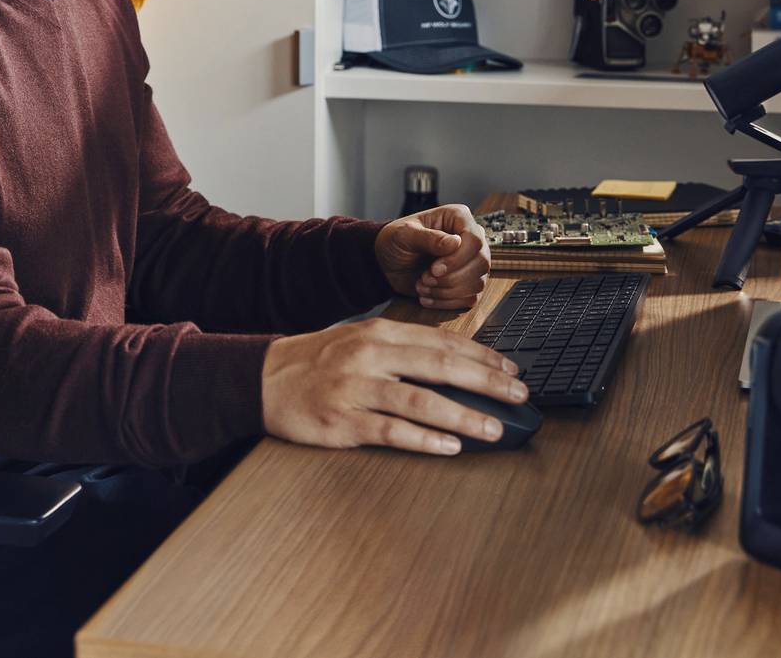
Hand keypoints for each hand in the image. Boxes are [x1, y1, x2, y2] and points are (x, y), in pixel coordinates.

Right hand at [261, 318, 526, 454]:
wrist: (262, 378)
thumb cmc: (318, 362)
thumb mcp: (360, 341)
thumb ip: (403, 351)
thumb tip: (456, 365)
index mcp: (379, 333)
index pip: (442, 342)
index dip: (482, 356)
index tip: (512, 369)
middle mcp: (370, 356)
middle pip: (440, 366)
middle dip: (486, 381)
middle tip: (518, 395)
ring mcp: (356, 389)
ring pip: (420, 400)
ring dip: (462, 415)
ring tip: (493, 429)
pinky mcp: (343, 421)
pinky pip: (391, 431)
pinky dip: (424, 439)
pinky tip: (449, 446)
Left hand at [375, 205, 490, 310]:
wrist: (388, 262)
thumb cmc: (396, 241)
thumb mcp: (404, 235)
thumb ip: (428, 237)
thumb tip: (455, 243)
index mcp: (458, 218)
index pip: (475, 240)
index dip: (457, 259)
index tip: (434, 269)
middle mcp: (470, 239)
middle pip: (481, 263)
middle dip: (451, 277)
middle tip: (425, 278)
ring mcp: (471, 262)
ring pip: (478, 283)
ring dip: (447, 291)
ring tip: (422, 285)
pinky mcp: (468, 282)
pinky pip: (470, 298)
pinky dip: (447, 302)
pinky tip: (427, 296)